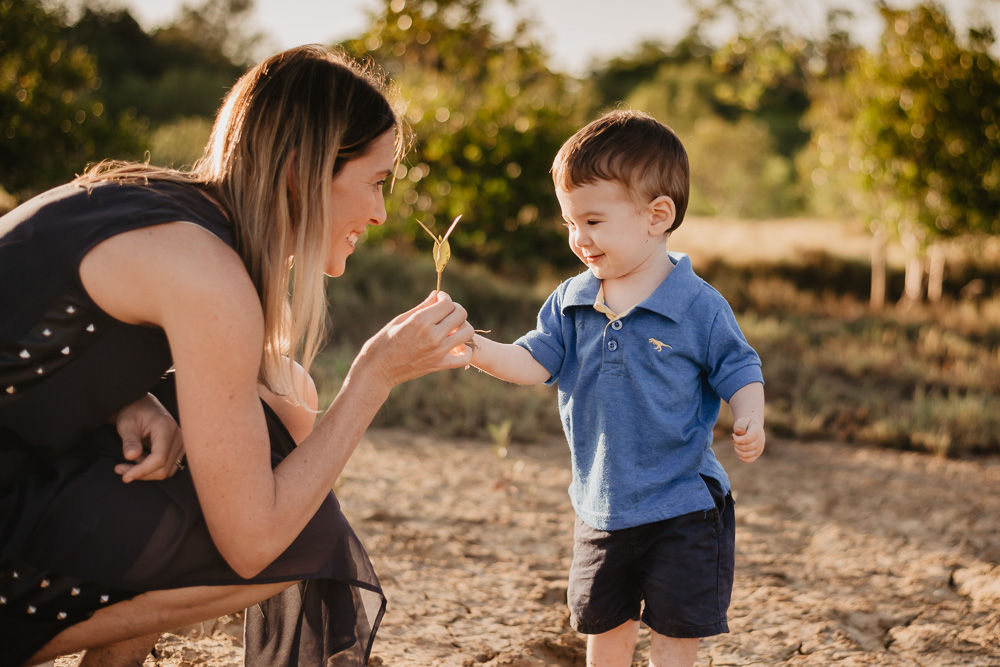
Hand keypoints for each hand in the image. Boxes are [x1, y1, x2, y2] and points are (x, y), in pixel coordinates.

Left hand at [113, 392, 185, 481]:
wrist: (143, 405)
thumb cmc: (133, 411)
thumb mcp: (126, 424)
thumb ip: (130, 441)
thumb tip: (131, 457)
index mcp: (166, 428)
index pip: (159, 458)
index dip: (142, 471)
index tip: (125, 476)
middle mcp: (179, 436)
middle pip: (163, 468)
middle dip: (141, 474)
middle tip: (120, 469)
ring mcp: (181, 443)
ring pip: (166, 471)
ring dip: (146, 473)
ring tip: (127, 465)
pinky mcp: (179, 449)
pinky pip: (168, 467)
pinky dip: (152, 469)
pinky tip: (139, 462)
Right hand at [355, 291, 473, 389]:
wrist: (378, 369)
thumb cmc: (385, 341)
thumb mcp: (401, 319)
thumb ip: (422, 306)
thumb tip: (437, 294)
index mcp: (420, 321)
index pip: (447, 303)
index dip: (445, 298)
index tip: (439, 299)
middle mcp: (432, 335)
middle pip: (460, 314)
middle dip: (455, 309)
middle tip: (446, 312)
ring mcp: (438, 351)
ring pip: (467, 332)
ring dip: (462, 326)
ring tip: (452, 328)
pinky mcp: (439, 365)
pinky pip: (465, 357)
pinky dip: (465, 351)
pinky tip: (455, 346)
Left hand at [732, 416, 764, 462]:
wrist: (751, 426)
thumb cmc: (745, 423)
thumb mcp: (742, 421)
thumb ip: (740, 425)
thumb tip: (739, 431)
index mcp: (757, 431)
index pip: (747, 439)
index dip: (738, 439)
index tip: (733, 435)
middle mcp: (760, 440)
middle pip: (746, 447)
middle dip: (736, 444)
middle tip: (734, 439)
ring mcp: (760, 447)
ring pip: (747, 454)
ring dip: (738, 451)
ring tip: (735, 445)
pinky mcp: (757, 453)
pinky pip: (750, 460)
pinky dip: (743, 458)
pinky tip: (739, 453)